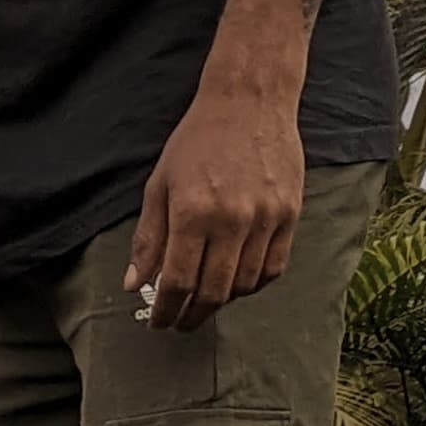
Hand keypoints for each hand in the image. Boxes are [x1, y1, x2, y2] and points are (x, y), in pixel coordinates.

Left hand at [127, 88, 305, 331]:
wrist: (249, 103)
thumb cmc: (196, 142)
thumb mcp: (158, 187)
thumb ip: (147, 239)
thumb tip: (135, 285)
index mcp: (193, 214)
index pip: (177, 282)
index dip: (166, 311)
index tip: (158, 322)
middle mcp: (233, 220)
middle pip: (213, 291)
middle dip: (192, 315)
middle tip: (180, 322)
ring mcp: (266, 218)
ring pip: (245, 284)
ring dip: (223, 301)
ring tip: (205, 300)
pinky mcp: (290, 213)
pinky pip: (274, 266)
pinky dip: (254, 284)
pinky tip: (237, 283)